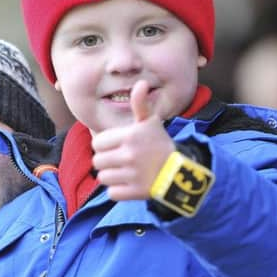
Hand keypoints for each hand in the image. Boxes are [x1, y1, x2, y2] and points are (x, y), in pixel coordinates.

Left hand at [92, 80, 174, 199]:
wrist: (179, 172)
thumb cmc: (160, 144)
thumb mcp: (150, 122)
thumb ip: (140, 104)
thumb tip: (141, 83)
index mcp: (130, 136)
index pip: (97, 143)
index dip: (105, 145)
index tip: (118, 146)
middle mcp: (130, 155)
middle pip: (97, 161)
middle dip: (106, 161)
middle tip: (121, 160)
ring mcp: (132, 175)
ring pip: (103, 178)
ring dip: (111, 176)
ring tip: (125, 172)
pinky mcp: (135, 192)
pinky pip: (112, 193)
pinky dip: (118, 191)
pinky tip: (129, 184)